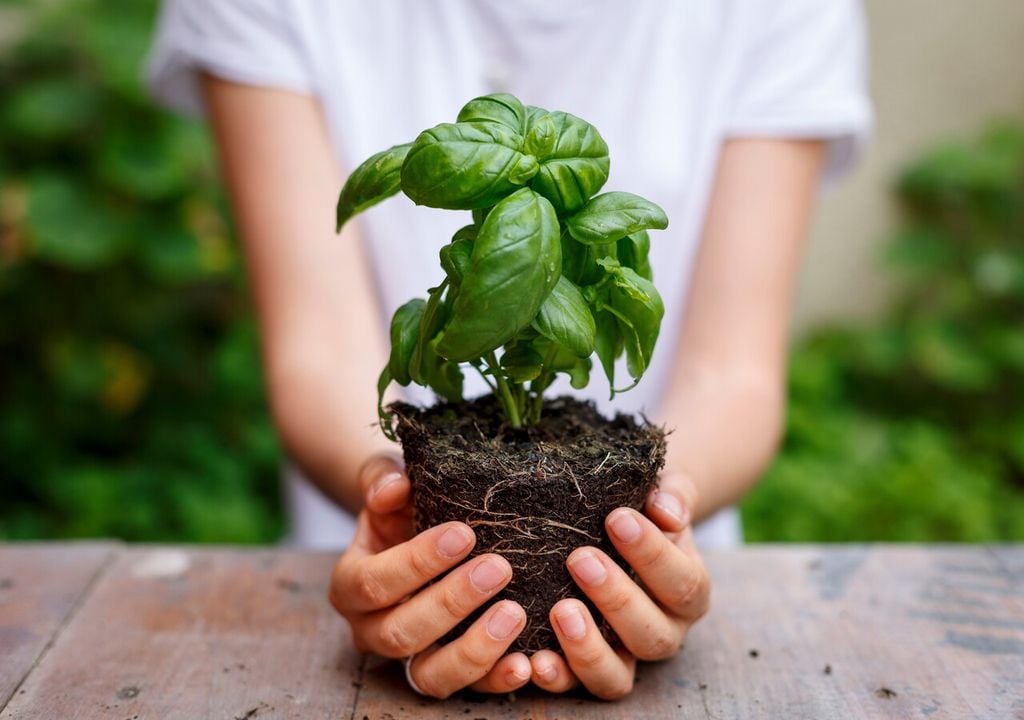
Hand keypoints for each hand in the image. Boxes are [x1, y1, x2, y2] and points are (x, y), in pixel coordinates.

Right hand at [329, 453, 532, 697]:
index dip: (417, 562)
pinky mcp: (446, 673)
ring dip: (474, 649)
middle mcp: (370, 631)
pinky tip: (527, 661)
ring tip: (515, 614)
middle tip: (498, 568)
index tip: (463, 534)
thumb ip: (383, 478)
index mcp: (350, 585)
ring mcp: (408, 658)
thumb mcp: (388, 482)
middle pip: (401, 632)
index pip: (374, 583)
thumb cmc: (403, 505)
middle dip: (451, 602)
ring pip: (430, 674)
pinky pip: (467, 689)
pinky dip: (497, 681)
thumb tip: (395, 487)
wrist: (420, 528)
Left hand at [529, 469, 709, 699]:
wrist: (616, 526)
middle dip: (616, 599)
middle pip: (652, 635)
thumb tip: (666, 510)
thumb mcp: (662, 492)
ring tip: (560, 611)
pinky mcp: (586, 669)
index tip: (617, 518)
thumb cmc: (641, 508)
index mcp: (689, 592)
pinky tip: (533, 659)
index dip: (652, 554)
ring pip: (617, 675)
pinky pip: (576, 687)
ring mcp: (625, 657)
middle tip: (580, 560)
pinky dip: (556, 677)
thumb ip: (672, 495)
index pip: (683, 583)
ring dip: (588, 649)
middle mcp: (664, 632)